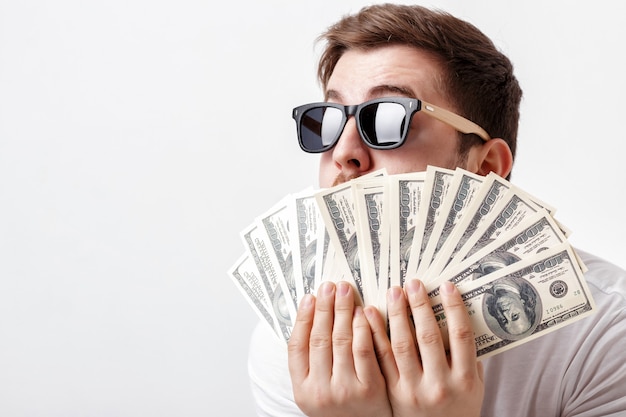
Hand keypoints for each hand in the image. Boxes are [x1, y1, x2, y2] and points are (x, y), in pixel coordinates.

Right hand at [287, 281, 391, 416]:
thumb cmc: (341, 408)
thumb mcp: (315, 391)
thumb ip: (311, 362)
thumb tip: (311, 317)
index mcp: (301, 389)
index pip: (296, 346)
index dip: (302, 318)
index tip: (309, 297)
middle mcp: (320, 390)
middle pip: (320, 338)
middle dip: (325, 307)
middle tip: (330, 286)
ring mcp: (345, 390)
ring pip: (341, 340)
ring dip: (343, 312)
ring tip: (345, 293)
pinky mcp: (370, 389)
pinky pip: (365, 349)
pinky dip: (363, 327)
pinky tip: (363, 313)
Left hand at [365, 279, 483, 416]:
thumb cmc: (459, 408)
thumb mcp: (473, 386)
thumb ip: (467, 356)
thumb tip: (457, 313)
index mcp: (465, 380)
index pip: (461, 336)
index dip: (454, 308)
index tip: (447, 286)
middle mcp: (439, 385)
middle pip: (429, 337)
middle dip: (420, 306)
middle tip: (413, 283)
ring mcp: (414, 390)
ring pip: (402, 345)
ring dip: (397, 315)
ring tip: (394, 291)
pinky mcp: (393, 393)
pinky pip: (382, 358)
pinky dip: (375, 333)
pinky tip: (370, 314)